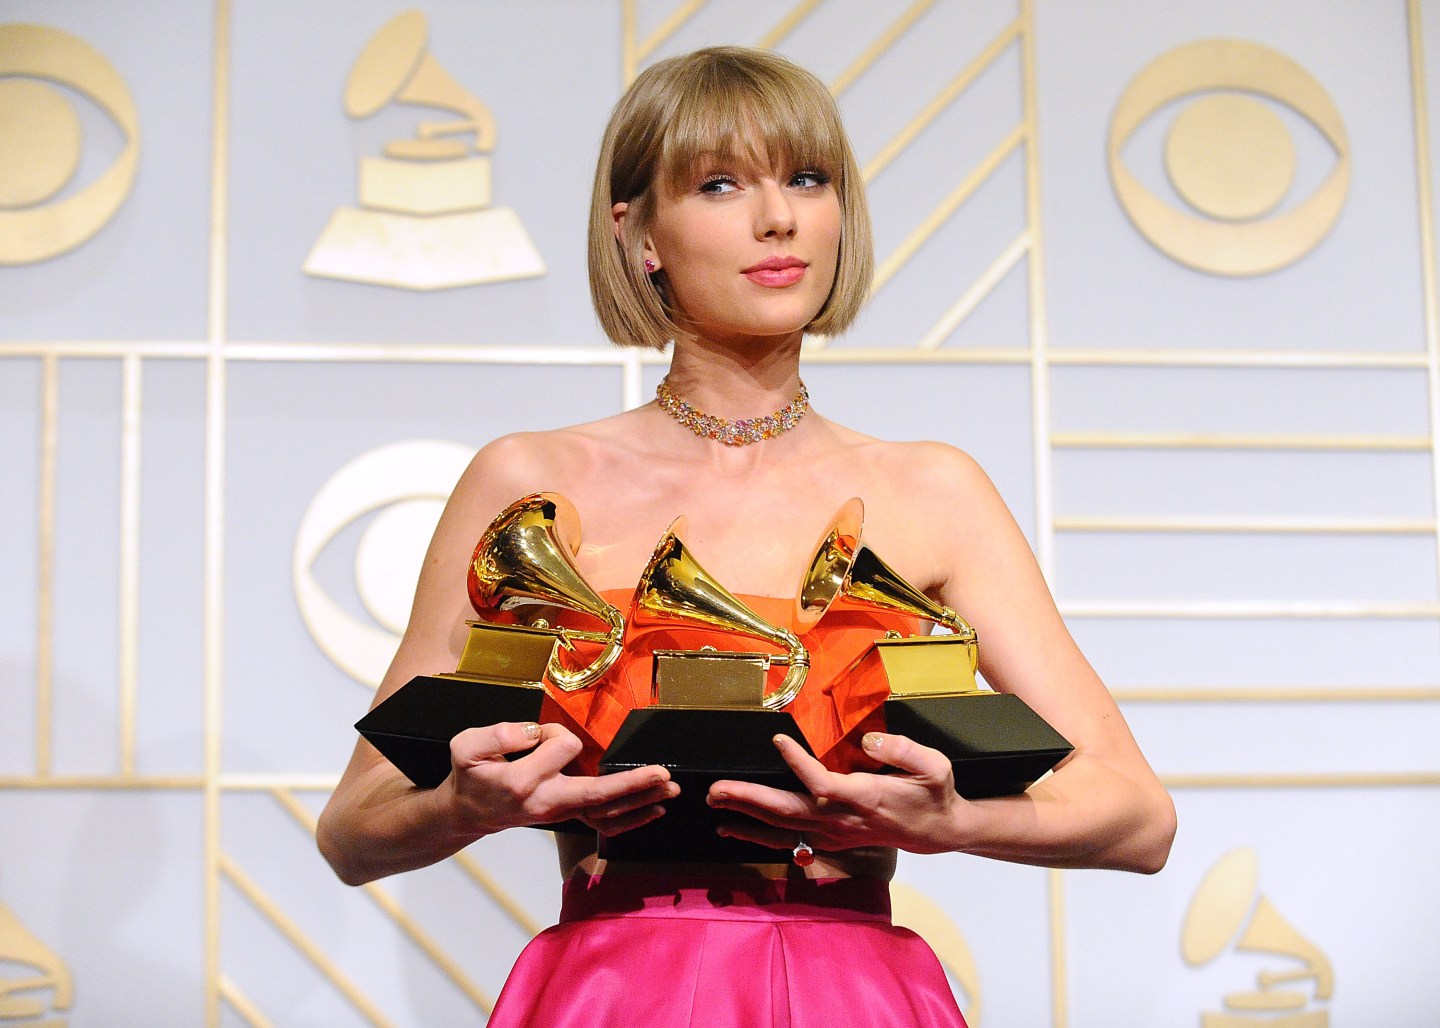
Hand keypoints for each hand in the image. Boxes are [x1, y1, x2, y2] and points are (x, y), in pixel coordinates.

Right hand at [439, 722, 677, 837]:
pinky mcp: (567, 816)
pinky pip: (604, 823)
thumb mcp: (466, 747)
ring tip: (669, 790)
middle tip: (662, 775)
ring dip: (640, 801)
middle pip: (598, 795)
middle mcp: (547, 803)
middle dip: (632, 785)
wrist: (468, 811)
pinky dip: (632, 818)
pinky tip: (655, 810)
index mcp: (523, 782)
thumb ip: (497, 736)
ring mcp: (560, 814)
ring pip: (607, 813)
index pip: (561, 747)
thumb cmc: (471, 775)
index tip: (538, 734)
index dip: (555, 732)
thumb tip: (531, 733)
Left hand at [707, 733, 966, 854]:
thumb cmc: (933, 794)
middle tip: (716, 790)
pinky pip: (787, 838)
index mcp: (865, 797)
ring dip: (745, 817)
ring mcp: (834, 833)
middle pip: (789, 811)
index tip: (778, 740)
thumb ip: (903, 750)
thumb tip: (870, 740)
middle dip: (750, 801)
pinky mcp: (829, 838)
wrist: (937, 832)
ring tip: (714, 804)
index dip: (798, 765)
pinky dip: (757, 834)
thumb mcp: (934, 767)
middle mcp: (843, 819)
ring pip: (783, 827)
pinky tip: (731, 828)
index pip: (823, 784)